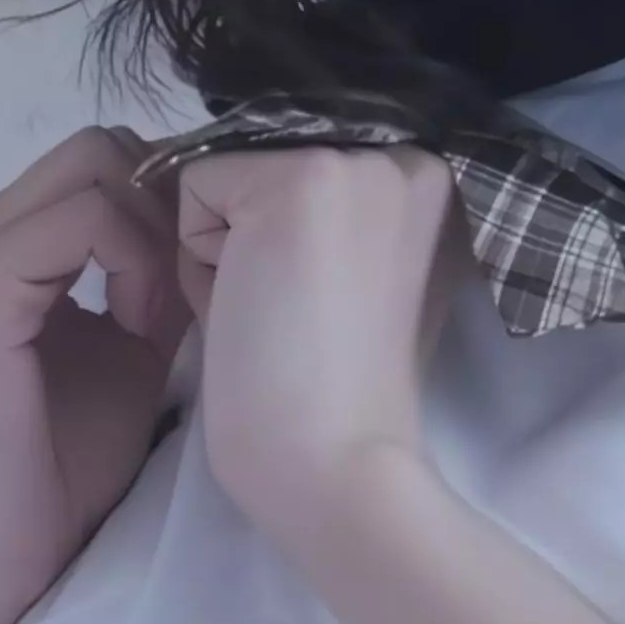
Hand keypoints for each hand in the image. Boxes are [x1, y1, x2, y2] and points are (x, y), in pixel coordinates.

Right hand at [0, 127, 190, 623]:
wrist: (0, 558)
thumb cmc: (66, 461)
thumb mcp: (137, 336)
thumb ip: (162, 266)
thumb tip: (223, 211)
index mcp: (2, 236)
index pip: (109, 155)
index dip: (173, 198)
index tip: (202, 269)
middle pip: (106, 144)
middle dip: (168, 203)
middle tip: (189, 285)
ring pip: (101, 164)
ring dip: (156, 232)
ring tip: (163, 313)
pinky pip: (87, 217)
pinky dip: (137, 261)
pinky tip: (143, 326)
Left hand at [173, 146, 456, 541]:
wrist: (340, 468)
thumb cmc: (339, 400)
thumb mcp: (363, 283)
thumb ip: (337, 226)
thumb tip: (245, 191)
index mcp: (430, 184)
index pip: (308, 170)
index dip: (283, 247)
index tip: (315, 316)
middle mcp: (409, 154)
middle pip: (267, 167)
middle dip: (252, 241)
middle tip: (292, 320)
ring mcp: (359, 159)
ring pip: (230, 175)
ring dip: (225, 247)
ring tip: (272, 316)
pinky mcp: (298, 178)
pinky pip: (194, 185)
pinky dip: (195, 254)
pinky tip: (246, 308)